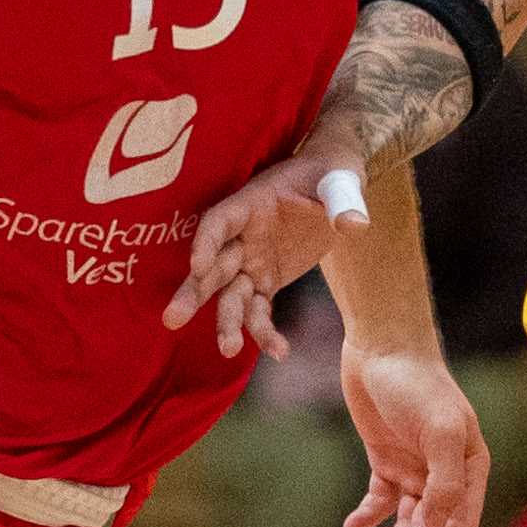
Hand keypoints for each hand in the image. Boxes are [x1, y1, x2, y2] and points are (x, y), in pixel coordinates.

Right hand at [162, 150, 363, 363]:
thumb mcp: (340, 178)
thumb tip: (354, 225)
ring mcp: (252, 262)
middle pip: (213, 267)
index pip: (220, 222)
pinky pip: (259, 311)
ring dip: (227, 323)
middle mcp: (243, 236)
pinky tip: (280, 352)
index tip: (197, 266)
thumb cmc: (330, 173)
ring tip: (227, 350)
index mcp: (251, 204)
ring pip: (231, 297)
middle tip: (172, 318)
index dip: (206, 242)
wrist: (332, 185)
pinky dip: (266, 332)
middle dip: (194, 292)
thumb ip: (344, 200)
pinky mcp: (266, 282)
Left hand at [335, 340, 488, 526]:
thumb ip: (445, 477)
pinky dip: (367, 518)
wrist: (382, 346)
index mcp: (470, 469)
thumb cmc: (418, 383)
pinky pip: (379, 501)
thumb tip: (439, 524)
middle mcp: (446, 474)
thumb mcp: (439, 427)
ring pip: (405, 523)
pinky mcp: (386, 461)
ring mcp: (416, 469)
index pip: (460, 524)